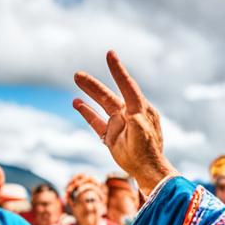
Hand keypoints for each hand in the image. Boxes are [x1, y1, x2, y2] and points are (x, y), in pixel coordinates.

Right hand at [73, 51, 176, 195]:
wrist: (147, 170)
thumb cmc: (148, 151)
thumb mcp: (143, 133)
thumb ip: (136, 120)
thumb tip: (130, 112)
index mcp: (140, 110)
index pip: (128, 86)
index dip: (118, 71)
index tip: (110, 54)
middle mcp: (129, 113)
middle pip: (108, 95)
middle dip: (94, 84)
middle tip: (77, 74)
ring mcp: (119, 124)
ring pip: (101, 104)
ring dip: (89, 92)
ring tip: (76, 78)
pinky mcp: (111, 135)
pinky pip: (97, 121)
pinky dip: (87, 112)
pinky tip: (76, 102)